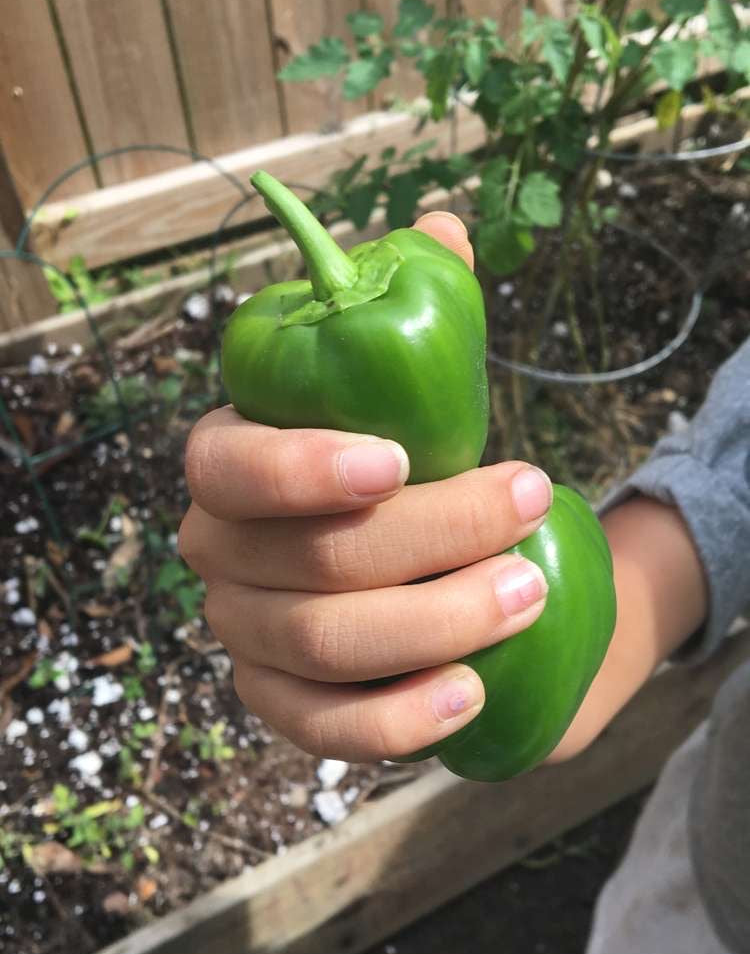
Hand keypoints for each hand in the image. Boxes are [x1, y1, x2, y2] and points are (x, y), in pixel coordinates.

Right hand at [179, 212, 552, 761]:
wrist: (419, 566)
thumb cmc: (411, 463)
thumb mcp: (418, 389)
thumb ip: (423, 312)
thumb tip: (438, 225)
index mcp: (229, 464)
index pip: (228, 465)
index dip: (300, 465)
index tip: (399, 456)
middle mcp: (219, 553)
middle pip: (304, 561)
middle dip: (429, 537)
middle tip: (530, 505)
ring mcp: (244, 636)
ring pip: (321, 643)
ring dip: (434, 622)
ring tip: (527, 592)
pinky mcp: (282, 704)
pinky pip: (324, 729)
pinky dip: (397, 721)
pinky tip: (470, 695)